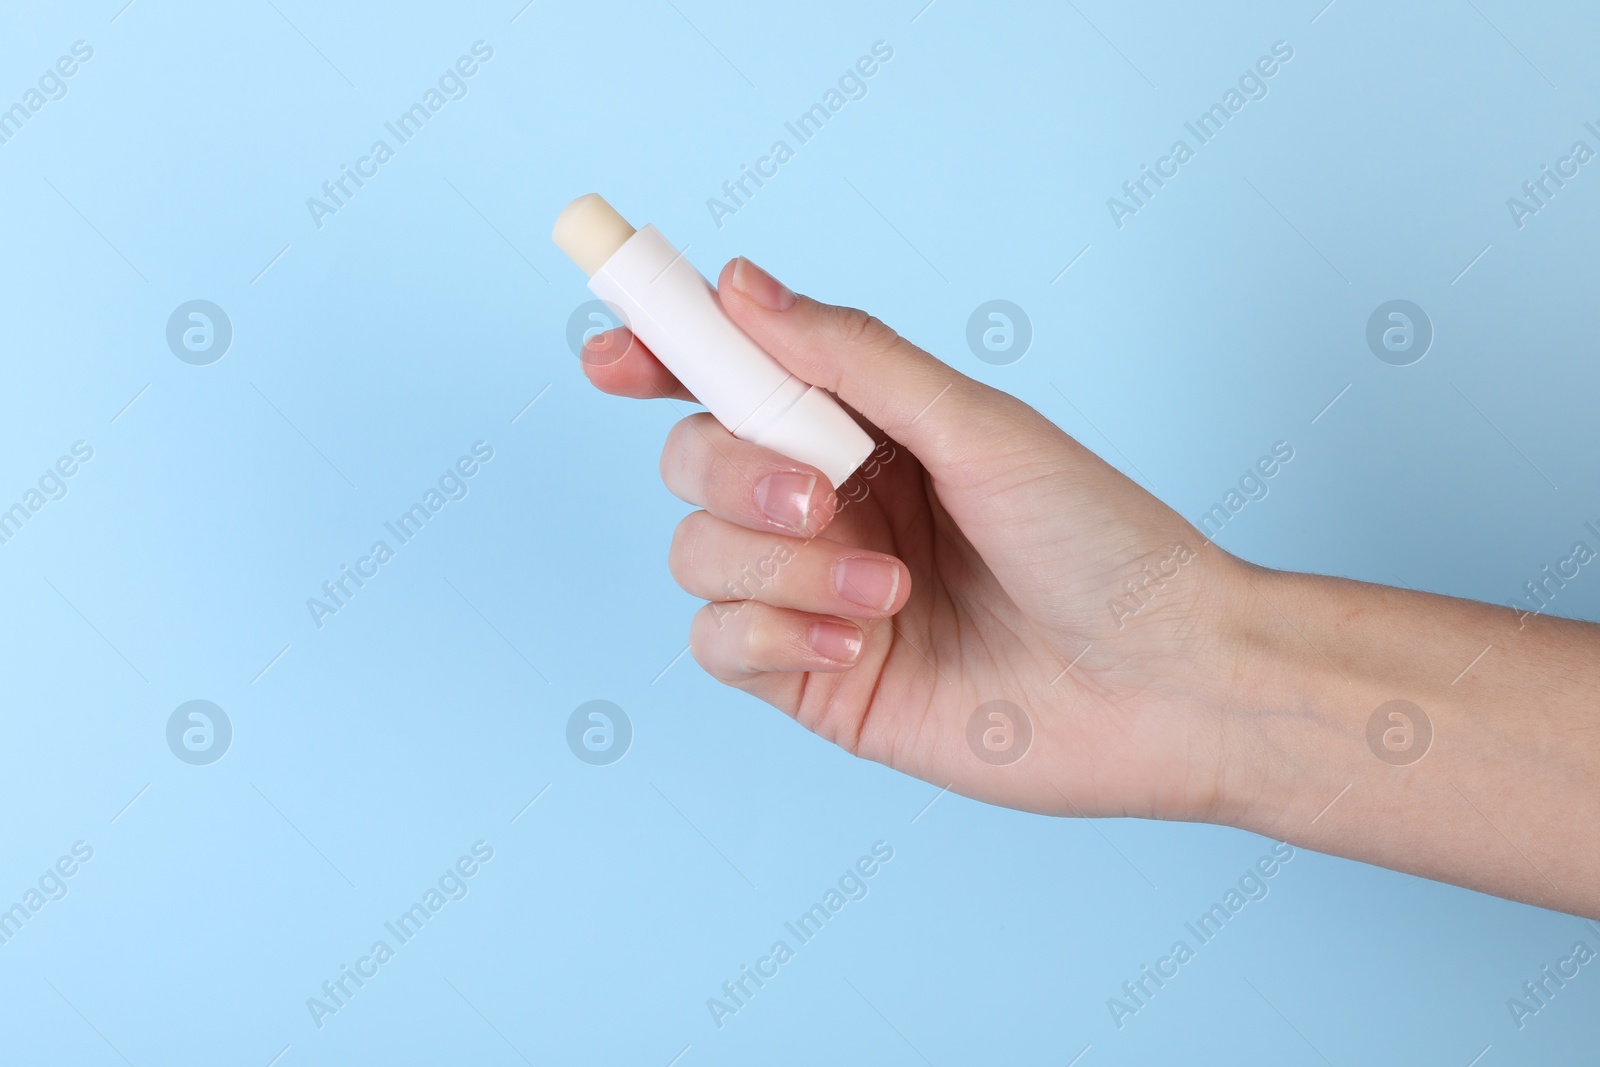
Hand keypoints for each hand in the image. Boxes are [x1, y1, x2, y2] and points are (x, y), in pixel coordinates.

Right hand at [582, 257, 1252, 823]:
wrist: (1165, 685)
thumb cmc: (1100, 541)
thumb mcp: (978, 426)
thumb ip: (851, 359)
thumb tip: (737, 284)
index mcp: (868, 430)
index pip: (733, 379)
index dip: (661, 357)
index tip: (611, 356)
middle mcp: (830, 506)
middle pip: (694, 461)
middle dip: (736, 472)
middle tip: (821, 496)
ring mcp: (816, 595)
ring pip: (695, 555)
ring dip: (778, 566)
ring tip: (891, 590)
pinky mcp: (813, 681)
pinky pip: (720, 645)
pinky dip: (772, 635)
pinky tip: (856, 643)